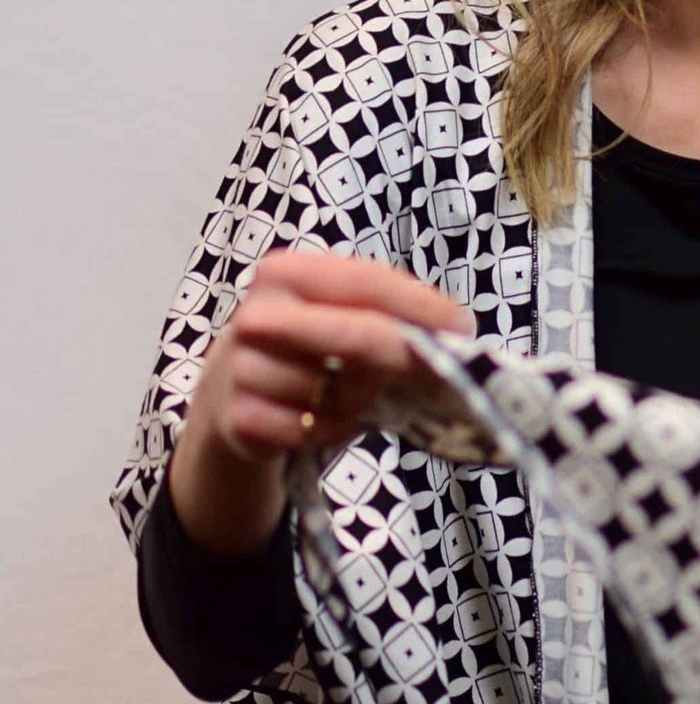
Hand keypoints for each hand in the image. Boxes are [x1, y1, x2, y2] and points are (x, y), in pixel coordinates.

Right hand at [170, 251, 471, 552]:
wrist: (232, 394)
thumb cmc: (307, 348)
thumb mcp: (341, 316)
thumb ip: (389, 315)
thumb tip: (458, 332)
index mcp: (287, 272)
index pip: (368, 282)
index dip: (421, 305)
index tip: (463, 326)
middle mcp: (258, 313)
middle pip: (355, 334)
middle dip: (403, 354)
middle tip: (441, 369)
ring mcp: (240, 367)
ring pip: (335, 391)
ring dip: (358, 401)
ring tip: (349, 394)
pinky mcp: (237, 418)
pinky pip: (311, 429)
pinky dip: (330, 430)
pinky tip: (320, 419)